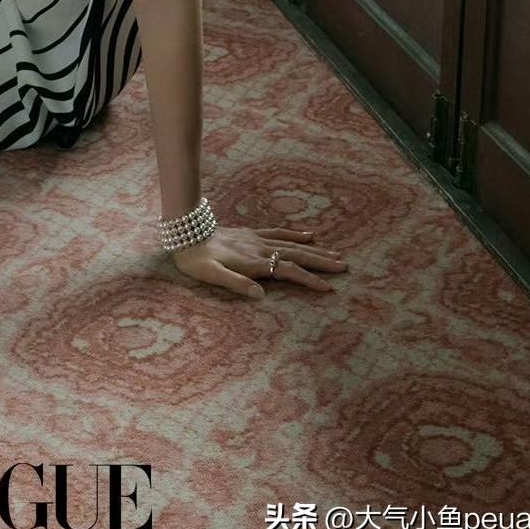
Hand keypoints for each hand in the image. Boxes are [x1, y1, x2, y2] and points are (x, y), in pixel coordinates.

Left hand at [168, 226, 347, 299]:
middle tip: (344, 266)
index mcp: (253, 262)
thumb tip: (261, 296)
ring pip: (292, 244)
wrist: (185, 232)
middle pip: (296, 255)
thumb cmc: (195, 259)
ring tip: (335, 253)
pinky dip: (296, 234)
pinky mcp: (251, 233)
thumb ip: (236, 284)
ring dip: (314, 249)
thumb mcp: (211, 275)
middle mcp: (259, 248)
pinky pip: (279, 233)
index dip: (309, 280)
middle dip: (321, 262)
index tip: (329, 288)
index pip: (287, 271)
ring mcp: (256, 239)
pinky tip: (309, 235)